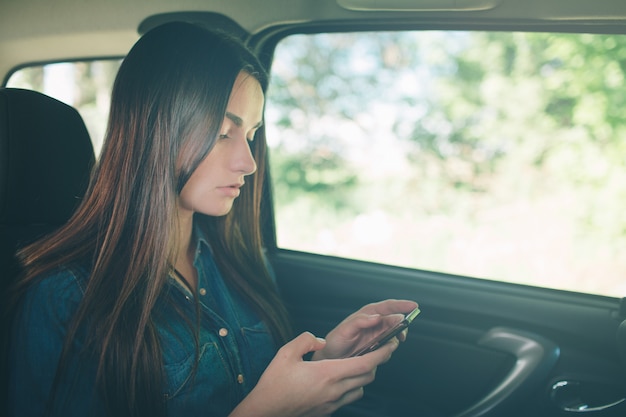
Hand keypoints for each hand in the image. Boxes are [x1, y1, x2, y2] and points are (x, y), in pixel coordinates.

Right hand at [229, 331, 398, 416]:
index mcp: (328, 373)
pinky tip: (342, 380)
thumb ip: (307, 340)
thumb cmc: (274, 384)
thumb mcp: (286, 353)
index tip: (391, 344)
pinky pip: (349, 398)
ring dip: (364, 376)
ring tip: (360, 364)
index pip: (365, 363)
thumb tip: (321, 341)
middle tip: (379, 350)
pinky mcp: (327, 412)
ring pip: (361, 389)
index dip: (382, 353)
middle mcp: (334, 390)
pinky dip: (353, 388)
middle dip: (377, 362)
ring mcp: (332, 403)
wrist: (265, 413)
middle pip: (368, 376)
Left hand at [312, 299, 417, 359]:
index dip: (402, 305)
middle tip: (400, 334)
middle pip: (396, 321)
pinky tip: (378, 354)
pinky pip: (389, 349)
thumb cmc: (335, 341)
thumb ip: (361, 321)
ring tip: (381, 347)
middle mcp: (375, 324)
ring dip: (393, 341)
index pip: (388, 306)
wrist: (331, 359)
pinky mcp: (378, 348)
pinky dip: (388, 351)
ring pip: (395, 336)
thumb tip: (377, 317)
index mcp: (368, 314)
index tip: (413, 306)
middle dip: (401, 327)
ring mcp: (378, 336)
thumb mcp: (345, 329)